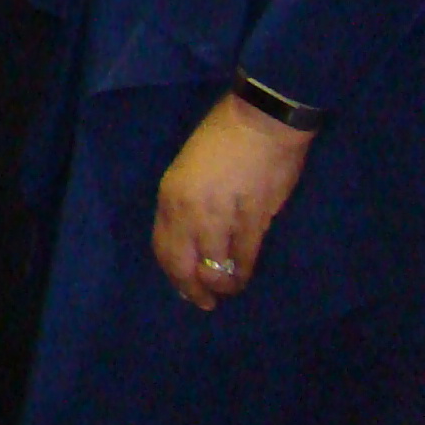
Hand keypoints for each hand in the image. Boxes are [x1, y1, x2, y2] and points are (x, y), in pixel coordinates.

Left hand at [153, 91, 313, 309]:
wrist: (261, 121)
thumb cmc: (222, 137)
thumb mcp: (188, 169)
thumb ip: (186, 203)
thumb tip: (193, 236)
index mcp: (169, 195)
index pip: (163, 248)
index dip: (173, 274)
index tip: (183, 287)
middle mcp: (189, 211)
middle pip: (184, 266)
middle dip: (193, 290)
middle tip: (204, 303)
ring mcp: (221, 217)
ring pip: (216, 268)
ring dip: (222, 286)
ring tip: (226, 292)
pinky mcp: (254, 220)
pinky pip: (244, 258)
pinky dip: (242, 273)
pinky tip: (243, 279)